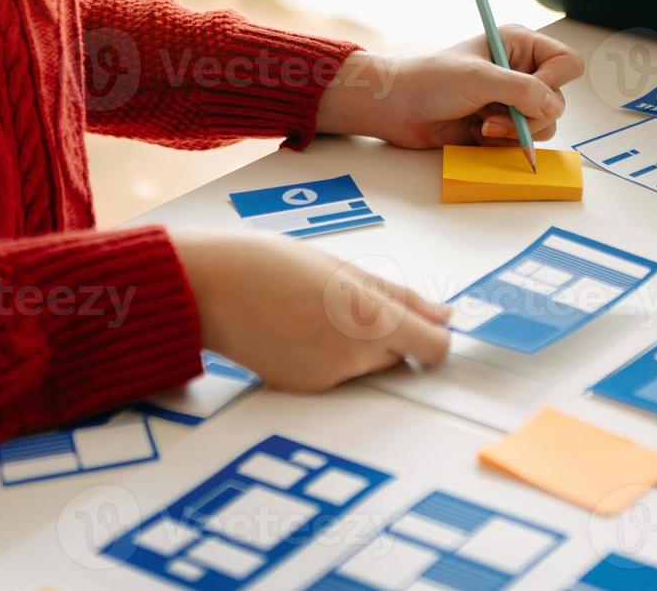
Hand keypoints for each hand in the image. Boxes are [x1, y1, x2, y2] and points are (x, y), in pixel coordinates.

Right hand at [175, 231, 450, 391]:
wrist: (212, 290)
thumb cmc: (275, 266)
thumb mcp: (347, 269)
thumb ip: (403, 297)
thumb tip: (444, 316)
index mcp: (373, 321)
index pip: (435, 350)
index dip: (435, 337)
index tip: (425, 324)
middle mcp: (355, 359)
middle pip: (398, 355)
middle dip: (387, 334)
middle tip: (346, 302)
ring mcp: (328, 379)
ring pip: (366, 365)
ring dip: (356, 345)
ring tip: (314, 312)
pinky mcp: (303, 390)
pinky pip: (335, 376)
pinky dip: (327, 357)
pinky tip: (296, 331)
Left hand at [317, 26, 584, 147]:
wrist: (396, 107)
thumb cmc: (429, 80)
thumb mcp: (479, 78)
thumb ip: (522, 90)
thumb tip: (555, 107)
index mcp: (519, 46)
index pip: (566, 63)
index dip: (554, 82)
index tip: (531, 94)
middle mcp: (520, 72)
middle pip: (557, 100)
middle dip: (528, 114)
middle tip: (495, 116)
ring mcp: (511, 101)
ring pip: (544, 125)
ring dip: (516, 131)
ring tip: (483, 126)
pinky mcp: (501, 126)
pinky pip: (523, 141)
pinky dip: (504, 143)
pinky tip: (477, 134)